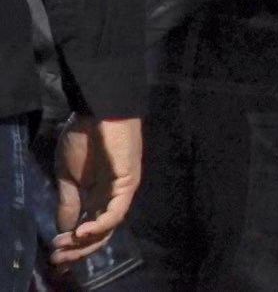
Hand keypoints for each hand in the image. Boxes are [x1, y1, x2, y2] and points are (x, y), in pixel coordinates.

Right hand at [51, 116, 141, 266]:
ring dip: (87, 241)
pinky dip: (101, 224)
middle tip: (58, 259)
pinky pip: (117, 211)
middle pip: (101, 232)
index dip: (73, 243)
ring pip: (109, 226)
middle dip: (79, 249)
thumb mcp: (68, 176)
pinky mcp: (128, 182)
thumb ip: (69, 202)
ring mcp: (122, 190)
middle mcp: (112, 196)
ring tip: (66, 246)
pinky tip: (82, 231)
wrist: (98, 113)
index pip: (90, 227)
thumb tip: (66, 229)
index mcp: (97, 195)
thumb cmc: (83, 138)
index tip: (54, 252)